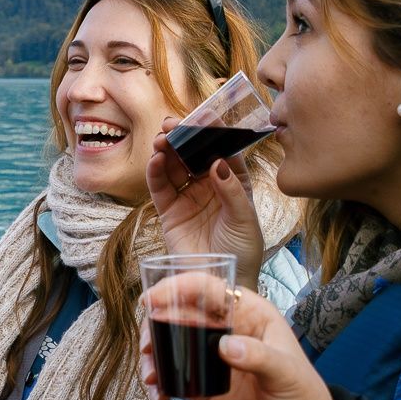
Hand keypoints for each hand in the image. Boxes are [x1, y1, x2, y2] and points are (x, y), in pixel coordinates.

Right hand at [139, 273, 336, 399]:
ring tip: (150, 376)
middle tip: (146, 346)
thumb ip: (259, 357)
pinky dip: (159, 383)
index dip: (178, 288)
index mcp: (248, 314)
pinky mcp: (199, 385)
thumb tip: (226, 346)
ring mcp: (209, 358)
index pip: (209, 289)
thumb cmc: (301, 395)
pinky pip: (171, 377)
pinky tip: (160, 396)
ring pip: (170, 344)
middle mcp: (224, 330)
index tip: (152, 300)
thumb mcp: (287, 373)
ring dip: (153, 356)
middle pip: (180, 314)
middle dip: (155, 325)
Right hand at [147, 127, 265, 285]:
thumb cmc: (242, 252)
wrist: (222, 283)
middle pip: (193, 153)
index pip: (222, 149)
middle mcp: (209, 185)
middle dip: (183, 137)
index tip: (204, 116)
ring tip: (162, 140)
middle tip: (173, 125)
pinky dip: (155, 171)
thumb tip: (217, 162)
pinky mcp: (170, 211)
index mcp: (233, 181)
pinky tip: (156, 159)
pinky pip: (160, 187)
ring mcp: (188, 196)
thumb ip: (232, 191)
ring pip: (174, 165)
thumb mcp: (245, 219)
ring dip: (167, 149)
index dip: (213, 132)